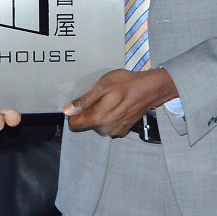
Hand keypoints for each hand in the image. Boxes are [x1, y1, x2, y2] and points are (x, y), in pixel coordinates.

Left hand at [61, 67, 176, 135]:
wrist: (150, 89)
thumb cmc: (126, 84)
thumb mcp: (102, 87)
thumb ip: (83, 101)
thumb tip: (67, 111)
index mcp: (98, 118)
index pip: (74, 124)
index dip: (74, 113)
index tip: (80, 103)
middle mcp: (105, 129)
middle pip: (86, 124)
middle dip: (89, 112)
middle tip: (99, 97)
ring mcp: (115, 131)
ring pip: (97, 125)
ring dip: (100, 114)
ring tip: (110, 100)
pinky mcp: (122, 130)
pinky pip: (108, 125)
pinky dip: (110, 117)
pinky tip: (117, 106)